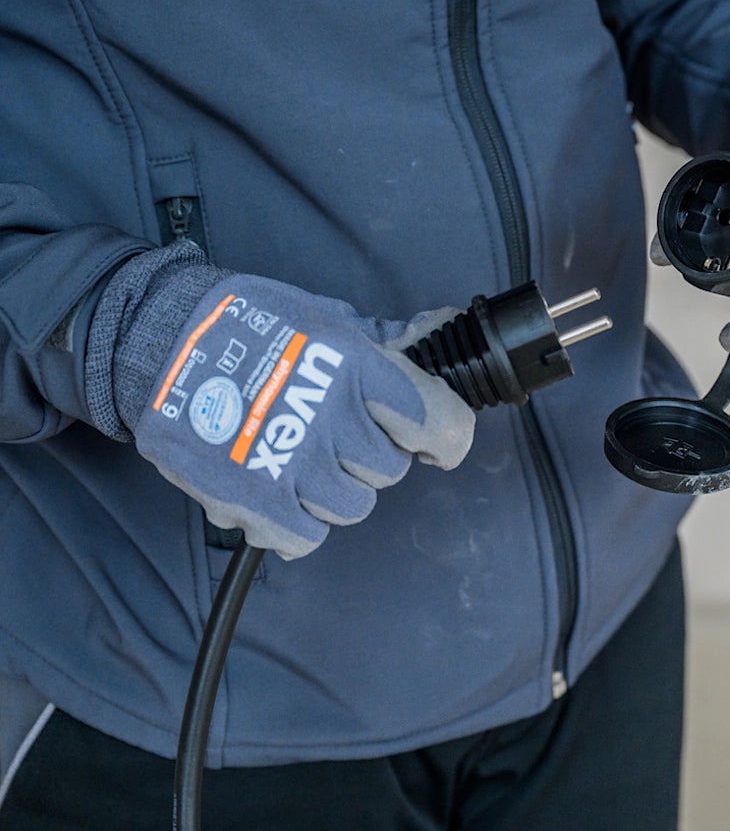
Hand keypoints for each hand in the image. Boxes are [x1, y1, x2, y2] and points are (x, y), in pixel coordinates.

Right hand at [124, 271, 473, 558]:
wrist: (159, 342)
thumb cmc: (248, 323)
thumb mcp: (325, 316)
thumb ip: (386, 340)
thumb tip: (442, 327)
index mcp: (356, 365)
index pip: (439, 423)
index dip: (446, 438)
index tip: (434, 442)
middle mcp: (330, 415)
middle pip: (391, 470)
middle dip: (370, 455)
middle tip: (335, 433)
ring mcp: (290, 463)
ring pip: (353, 507)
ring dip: (332, 488)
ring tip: (297, 455)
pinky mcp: (252, 502)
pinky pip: (306, 538)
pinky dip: (295, 522)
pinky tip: (276, 487)